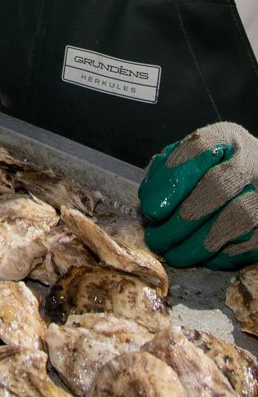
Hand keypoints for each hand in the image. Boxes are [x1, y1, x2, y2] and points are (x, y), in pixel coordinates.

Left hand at [138, 122, 257, 268]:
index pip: (198, 149)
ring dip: (201, 242)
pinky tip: (203, 259)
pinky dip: (226, 254)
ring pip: (238, 217)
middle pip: (218, 187)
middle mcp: (251, 159)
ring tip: (174, 254)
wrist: (254, 177)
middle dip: (182, 219)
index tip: (151, 208)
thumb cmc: (211, 168)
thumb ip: (165, 171)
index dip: (173, 179)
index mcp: (225, 137)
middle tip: (156, 239)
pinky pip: (254, 241)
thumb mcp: (186, 157)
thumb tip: (149, 200)